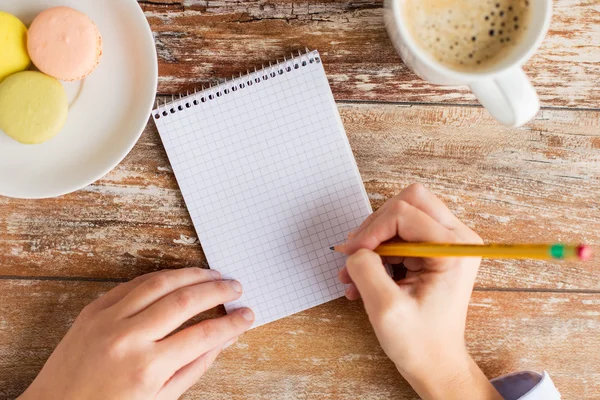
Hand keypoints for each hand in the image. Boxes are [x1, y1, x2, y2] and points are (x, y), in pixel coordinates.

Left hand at [19, 268, 253, 399]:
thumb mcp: (160, 399)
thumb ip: (195, 366)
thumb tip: (225, 339)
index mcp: (148, 368)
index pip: (204, 335)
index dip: (231, 323)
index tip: (247, 315)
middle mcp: (129, 338)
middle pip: (186, 300)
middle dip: (218, 291)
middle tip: (236, 288)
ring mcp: (108, 319)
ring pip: (161, 282)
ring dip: (193, 275)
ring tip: (214, 275)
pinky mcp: (94, 309)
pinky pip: (134, 283)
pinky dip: (161, 277)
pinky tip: (178, 278)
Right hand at [337, 184, 501, 399]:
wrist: (436, 364)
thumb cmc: (420, 343)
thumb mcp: (385, 308)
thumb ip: (365, 269)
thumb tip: (354, 249)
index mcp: (454, 249)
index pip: (403, 213)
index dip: (371, 230)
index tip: (351, 256)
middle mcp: (457, 238)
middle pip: (407, 202)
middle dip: (375, 227)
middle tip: (354, 255)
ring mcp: (447, 243)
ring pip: (401, 216)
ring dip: (373, 242)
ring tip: (353, 274)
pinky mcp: (435, 251)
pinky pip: (400, 234)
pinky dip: (378, 252)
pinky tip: (362, 278)